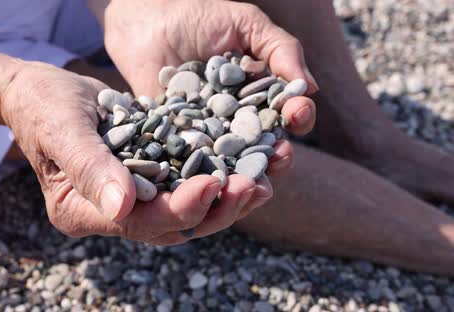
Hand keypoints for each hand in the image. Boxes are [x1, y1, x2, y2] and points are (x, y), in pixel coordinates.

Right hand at [0, 62, 271, 244]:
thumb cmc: (42, 106)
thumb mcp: (61, 129)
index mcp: (81, 212)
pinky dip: (218, 176)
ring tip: (262, 180)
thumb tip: (122, 208)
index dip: (178, 209)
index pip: (138, 223)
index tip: (212, 185)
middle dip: (216, 209)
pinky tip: (247, 164)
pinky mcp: (149, 177)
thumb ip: (89, 168)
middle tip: (254, 186)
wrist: (43, 91)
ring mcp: (132, 198)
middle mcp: (111, 214)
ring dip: (226, 199)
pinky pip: (187, 183)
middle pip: (171, 226)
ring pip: (187, 211)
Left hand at [102, 0, 316, 171]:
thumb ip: (281, 49)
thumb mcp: (246, 24)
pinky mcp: (177, 144)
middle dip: (278, 156)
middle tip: (279, 156)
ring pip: (233, 167)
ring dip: (244, 177)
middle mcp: (238, 121)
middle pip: (266, 150)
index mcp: (260, 96)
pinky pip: (192, 166)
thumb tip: (310, 88)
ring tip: (248, 179)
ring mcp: (208, 136)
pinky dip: (201, 177)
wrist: (145, 20)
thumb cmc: (198, 17)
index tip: (296, 114)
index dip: (298, 118)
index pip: (288, 115)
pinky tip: (207, 180)